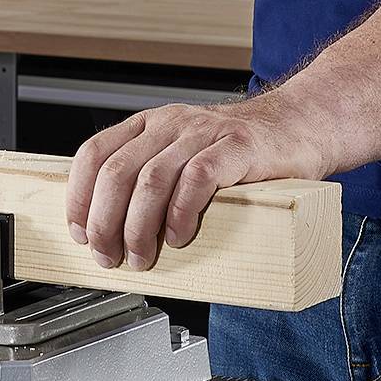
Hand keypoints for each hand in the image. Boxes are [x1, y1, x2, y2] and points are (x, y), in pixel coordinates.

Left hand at [64, 96, 333, 272]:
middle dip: (104, 222)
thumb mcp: (185, 159)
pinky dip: (181, 213)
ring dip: (138, 227)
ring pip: (151, 179)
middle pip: (117, 172)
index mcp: (150, 125)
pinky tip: (179, 236)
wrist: (302, 126)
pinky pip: (197, 178)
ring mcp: (204, 133)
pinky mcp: (237, 148)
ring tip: (141, 257)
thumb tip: (113, 236)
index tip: (78, 233)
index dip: (79, 197)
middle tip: (107, 257)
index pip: (95, 154)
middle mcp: (172, 123)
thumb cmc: (242, 154)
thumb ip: (153, 184)